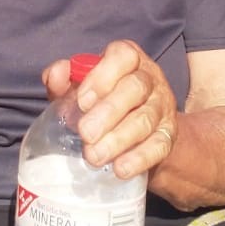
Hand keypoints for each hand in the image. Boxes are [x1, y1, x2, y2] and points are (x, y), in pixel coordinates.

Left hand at [43, 40, 177, 179]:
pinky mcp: (169, 135)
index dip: (102, 77)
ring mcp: (162, 107)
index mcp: (128, 58)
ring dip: (119, 139)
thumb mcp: (79, 88)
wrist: (135, 132)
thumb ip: (64, 80)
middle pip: (135, 88)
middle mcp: (149, 78)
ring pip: (146, 119)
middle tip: (85, 133)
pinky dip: (139, 158)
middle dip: (109, 112)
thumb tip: (55, 73)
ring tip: (94, 157)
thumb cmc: (99, 102)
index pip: (122, 56)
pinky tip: (120, 169)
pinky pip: (159, 146)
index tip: (82, 101)